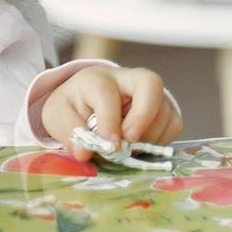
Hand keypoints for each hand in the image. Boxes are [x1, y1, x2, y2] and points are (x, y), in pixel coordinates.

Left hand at [40, 65, 181, 161]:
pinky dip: (160, 140)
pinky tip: (140, 146)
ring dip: (149, 136)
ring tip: (128, 148)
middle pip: (150, 84)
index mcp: (96, 79)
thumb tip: (84, 153)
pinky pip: (173, 125)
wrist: (87, 102)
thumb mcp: (58, 116)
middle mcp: (127, 79)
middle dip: (143, 116)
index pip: (107, 94)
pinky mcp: (164, 108)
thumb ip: (68, 131)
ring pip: (164, 110)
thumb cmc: (74, 107)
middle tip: (130, 140)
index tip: (109, 145)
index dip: (109, 121)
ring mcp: (150, 93)